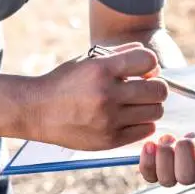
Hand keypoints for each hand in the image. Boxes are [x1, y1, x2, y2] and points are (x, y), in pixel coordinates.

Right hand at [28, 43, 166, 150]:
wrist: (36, 111)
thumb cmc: (65, 83)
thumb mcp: (87, 60)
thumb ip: (120, 54)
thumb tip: (151, 59)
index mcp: (101, 70)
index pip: (148, 60)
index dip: (150, 64)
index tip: (143, 71)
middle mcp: (106, 95)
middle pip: (158, 90)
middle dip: (155, 87)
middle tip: (145, 89)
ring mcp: (109, 120)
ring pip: (156, 111)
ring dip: (150, 106)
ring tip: (136, 104)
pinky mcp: (110, 139)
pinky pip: (146, 130)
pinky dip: (143, 123)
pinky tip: (130, 118)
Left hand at [138, 131, 194, 186]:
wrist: (187, 139)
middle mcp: (191, 176)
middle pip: (187, 177)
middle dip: (184, 154)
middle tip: (184, 139)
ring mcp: (173, 176)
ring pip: (167, 178)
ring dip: (165, 155)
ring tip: (168, 138)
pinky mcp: (156, 172)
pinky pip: (149, 174)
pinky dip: (148, 160)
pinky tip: (150, 145)